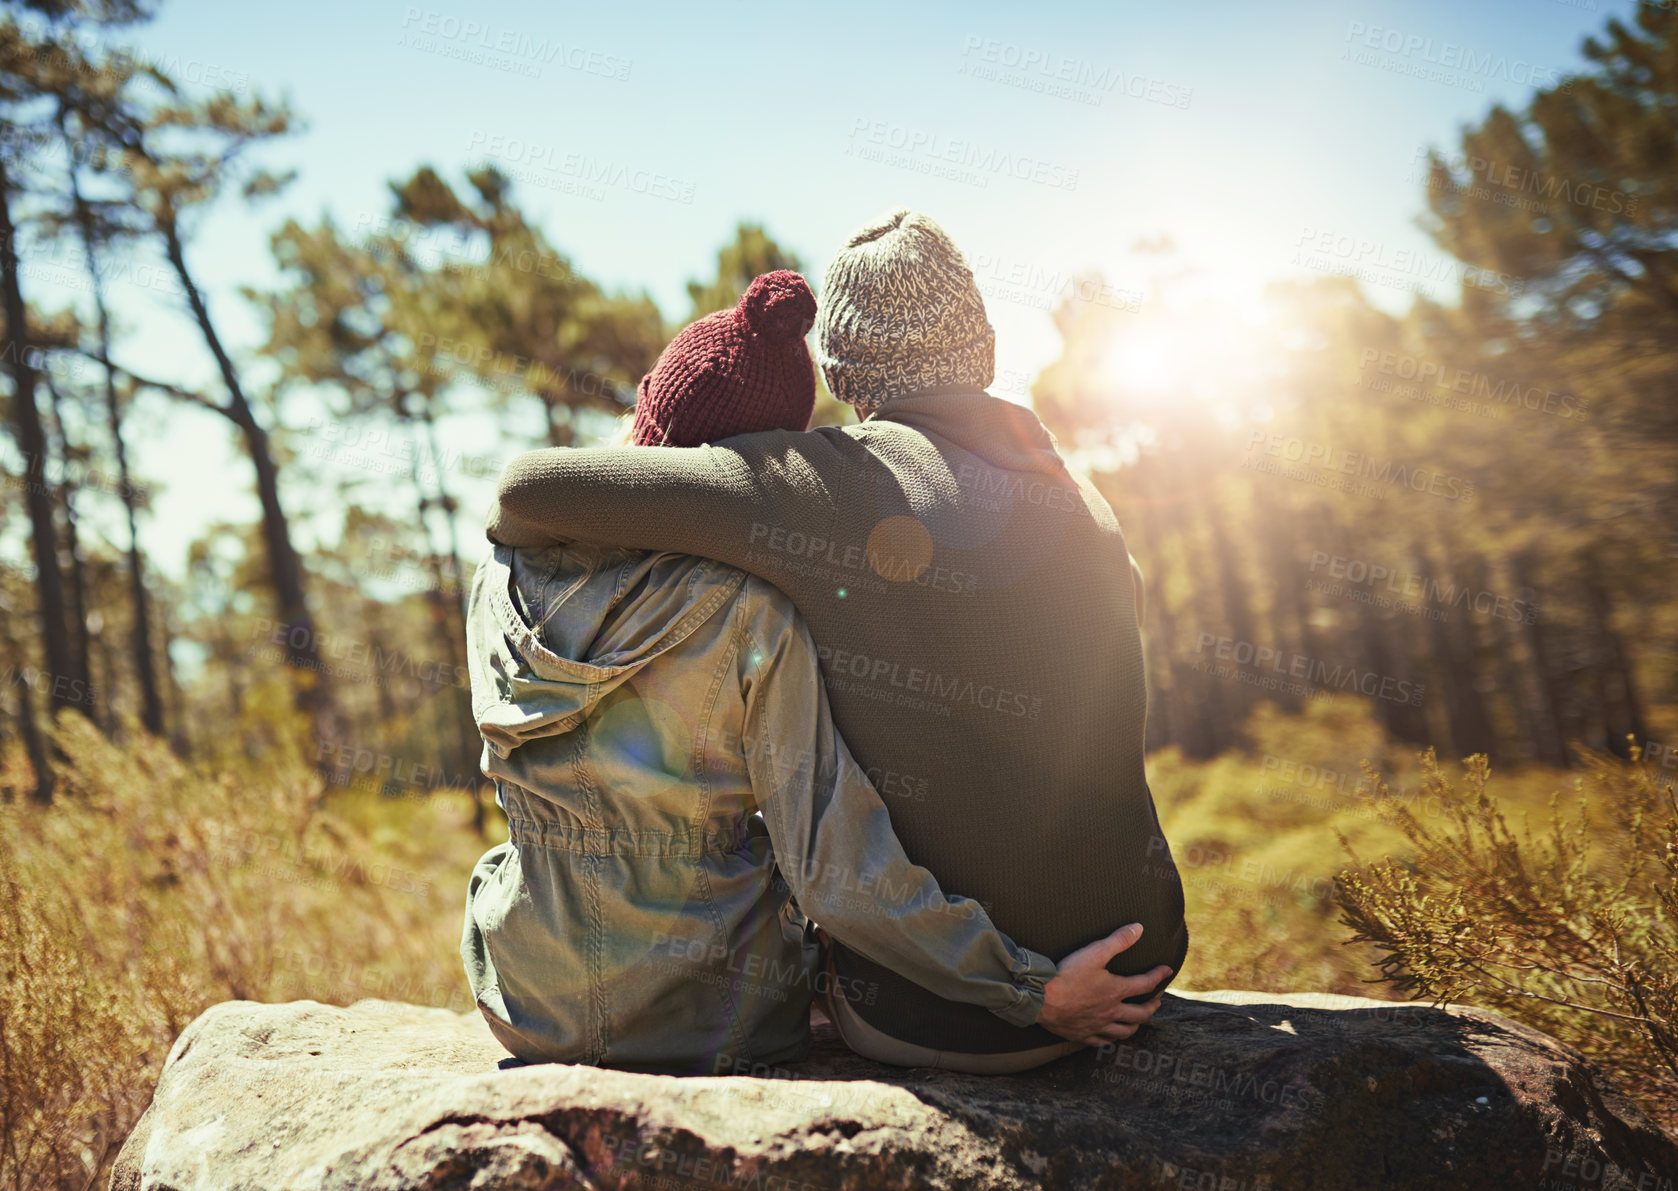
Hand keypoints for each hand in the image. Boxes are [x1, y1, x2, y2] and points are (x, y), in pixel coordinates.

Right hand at [1037, 923, 1171, 1046]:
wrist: (1041, 998)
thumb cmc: (1067, 974)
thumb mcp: (1094, 952)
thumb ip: (1118, 940)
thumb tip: (1139, 928)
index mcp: (1116, 991)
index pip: (1145, 984)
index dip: (1158, 976)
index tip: (1167, 970)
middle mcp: (1111, 1011)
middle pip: (1140, 1013)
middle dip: (1152, 1006)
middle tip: (1156, 1001)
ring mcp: (1098, 1025)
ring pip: (1124, 1031)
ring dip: (1135, 1025)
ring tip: (1138, 1020)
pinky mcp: (1083, 1034)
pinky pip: (1103, 1041)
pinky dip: (1111, 1038)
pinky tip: (1110, 1035)